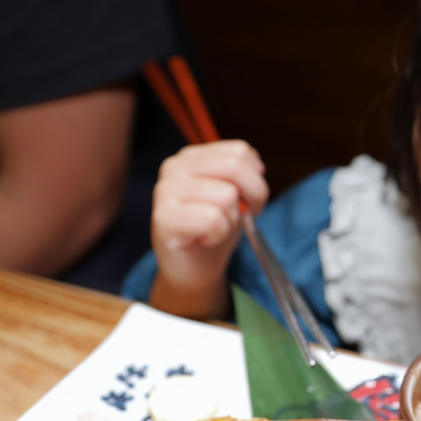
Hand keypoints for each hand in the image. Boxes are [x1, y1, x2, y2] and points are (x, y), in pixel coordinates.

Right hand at [149, 140, 268, 318]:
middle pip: (235, 166)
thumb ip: (243, 174)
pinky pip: (213, 218)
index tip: (248, 200)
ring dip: (231, 219)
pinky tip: (205, 238)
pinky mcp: (164, 218)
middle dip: (253, 195)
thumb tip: (257, 167)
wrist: (194, 269)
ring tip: (215, 228)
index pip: (240, 151)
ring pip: (226, 194)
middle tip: (242, 216)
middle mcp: (175, 167)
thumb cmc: (214, 230)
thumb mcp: (236, 194)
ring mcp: (165, 191)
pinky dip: (219, 233)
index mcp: (191, 157)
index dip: (256, 180)